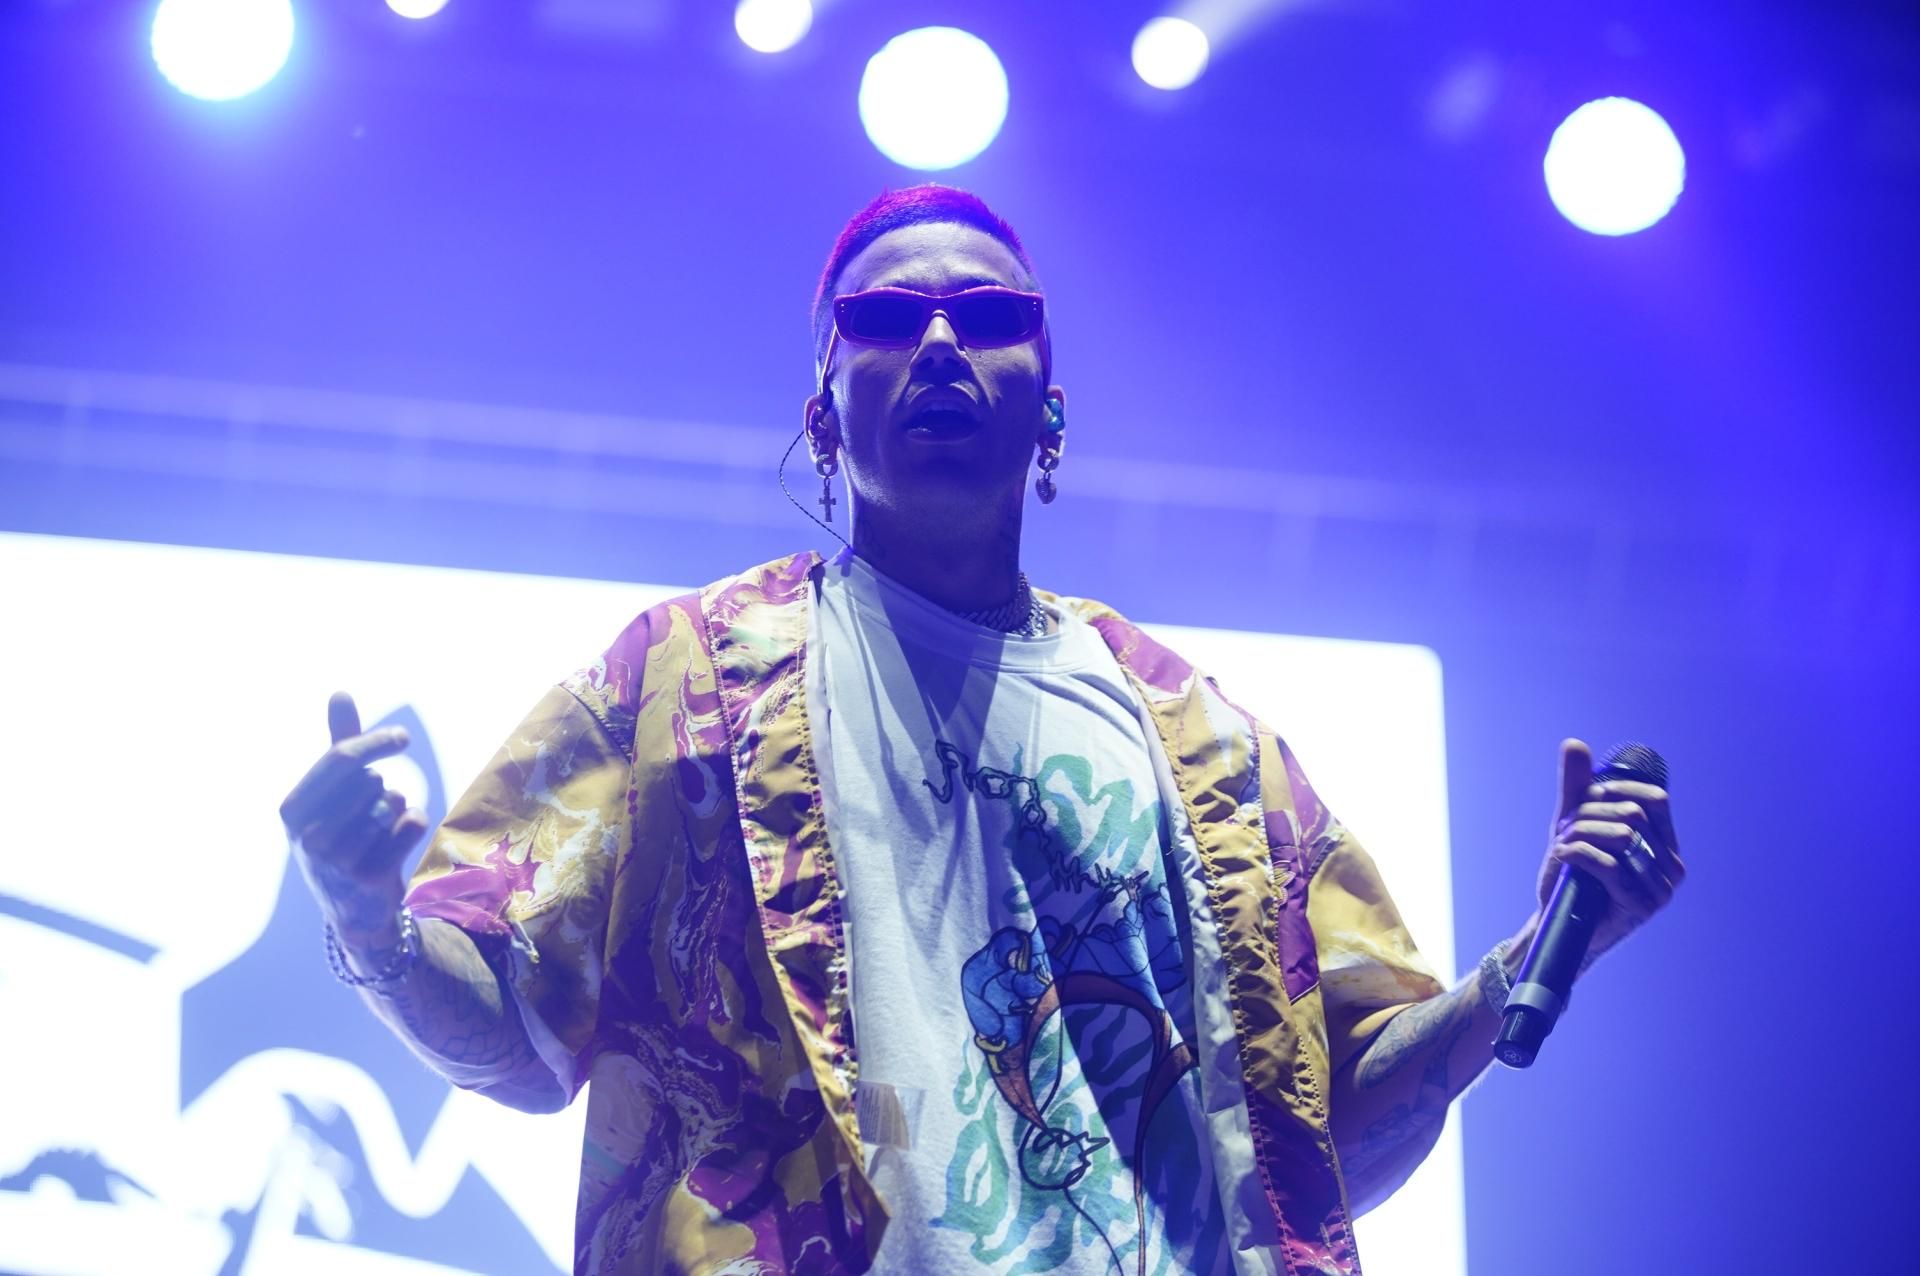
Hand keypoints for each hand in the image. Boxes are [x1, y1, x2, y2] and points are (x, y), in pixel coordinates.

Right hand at [279, 692, 430, 941]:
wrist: (355, 908)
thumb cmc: (346, 836)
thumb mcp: (336, 794)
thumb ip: (340, 743)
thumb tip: (340, 692)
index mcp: (292, 809)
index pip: (340, 758)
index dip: (376, 742)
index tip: (403, 737)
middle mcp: (307, 834)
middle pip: (372, 780)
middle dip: (381, 790)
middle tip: (369, 818)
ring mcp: (335, 858)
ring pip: (394, 801)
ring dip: (397, 811)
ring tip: (378, 836)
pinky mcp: (368, 874)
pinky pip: (413, 823)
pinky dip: (414, 827)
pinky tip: (395, 847)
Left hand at [1530, 738, 1685, 967]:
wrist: (1559, 924)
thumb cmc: (1572, 874)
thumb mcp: (1573, 824)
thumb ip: (1578, 786)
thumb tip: (1574, 744)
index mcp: (1666, 845)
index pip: (1653, 799)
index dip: (1614, 791)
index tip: (1585, 800)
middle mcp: (1672, 866)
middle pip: (1632, 815)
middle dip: (1589, 815)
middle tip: (1565, 831)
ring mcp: (1661, 889)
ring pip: (1620, 837)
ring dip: (1579, 836)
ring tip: (1562, 847)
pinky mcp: (1641, 907)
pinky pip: (1608, 864)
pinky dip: (1577, 854)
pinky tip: (1561, 856)